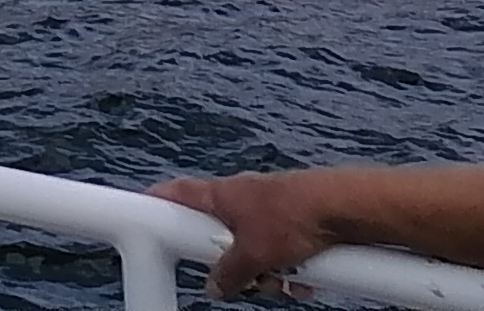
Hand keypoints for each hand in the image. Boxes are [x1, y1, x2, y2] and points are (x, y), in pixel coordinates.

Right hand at [150, 172, 342, 296]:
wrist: (342, 208)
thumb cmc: (292, 216)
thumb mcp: (253, 255)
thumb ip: (228, 274)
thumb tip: (213, 288)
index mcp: (218, 195)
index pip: (174, 194)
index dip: (156, 204)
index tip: (141, 215)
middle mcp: (237, 199)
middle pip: (214, 236)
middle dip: (229, 266)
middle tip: (242, 280)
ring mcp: (263, 211)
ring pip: (248, 250)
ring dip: (263, 274)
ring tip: (283, 283)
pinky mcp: (287, 222)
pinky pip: (275, 252)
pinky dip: (285, 270)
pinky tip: (302, 281)